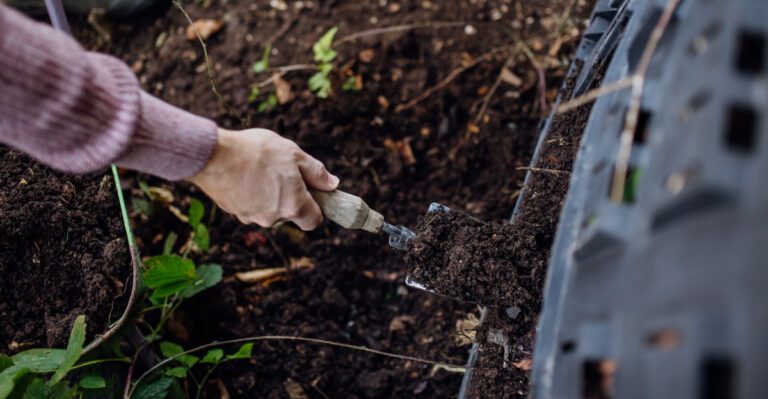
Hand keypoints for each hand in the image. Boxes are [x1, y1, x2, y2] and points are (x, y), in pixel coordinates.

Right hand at [187, 128, 338, 229]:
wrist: (213, 155)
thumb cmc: (257, 151)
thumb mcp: (294, 154)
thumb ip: (316, 173)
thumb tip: (333, 184)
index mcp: (293, 206)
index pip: (313, 221)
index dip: (315, 207)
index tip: (310, 192)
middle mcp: (273, 218)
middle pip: (290, 213)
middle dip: (289, 196)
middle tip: (281, 171)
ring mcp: (252, 218)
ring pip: (269, 210)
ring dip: (269, 195)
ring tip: (259, 169)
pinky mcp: (234, 212)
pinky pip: (250, 206)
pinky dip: (251, 194)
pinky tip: (244, 174)